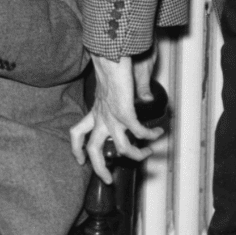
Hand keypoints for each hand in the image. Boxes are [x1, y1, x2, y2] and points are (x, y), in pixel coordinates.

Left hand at [69, 54, 163, 183]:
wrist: (110, 55)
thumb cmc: (113, 67)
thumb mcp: (113, 88)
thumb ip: (124, 97)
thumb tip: (142, 100)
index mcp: (95, 111)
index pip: (77, 132)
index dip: (77, 149)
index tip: (80, 159)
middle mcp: (101, 116)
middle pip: (93, 150)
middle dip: (100, 169)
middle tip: (108, 179)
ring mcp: (112, 116)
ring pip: (122, 149)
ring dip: (138, 155)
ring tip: (149, 153)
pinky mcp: (125, 113)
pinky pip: (140, 132)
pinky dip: (151, 136)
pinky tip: (158, 132)